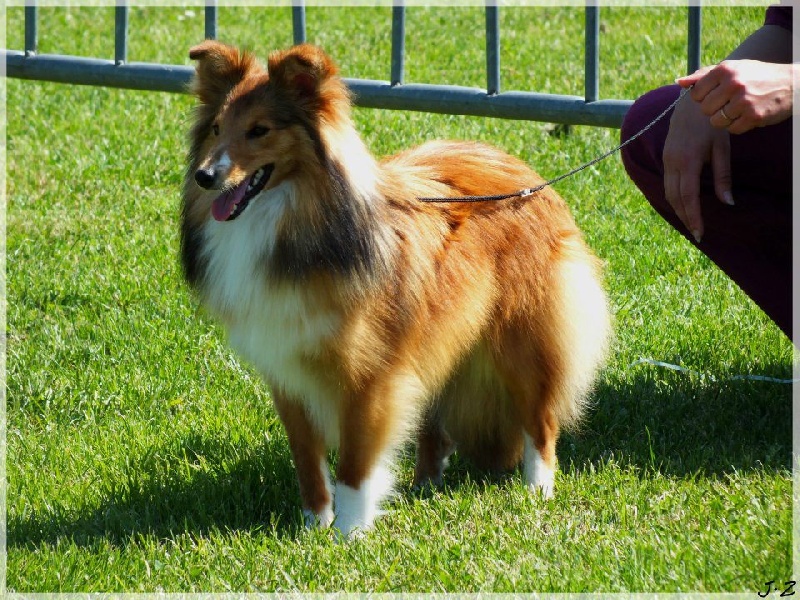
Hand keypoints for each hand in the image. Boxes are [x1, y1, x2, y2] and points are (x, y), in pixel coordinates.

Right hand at [662, 89, 732, 242]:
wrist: (691, 103)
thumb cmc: (711, 124)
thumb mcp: (722, 149)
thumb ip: (723, 177)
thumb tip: (728, 203)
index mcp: (687, 161)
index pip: (688, 197)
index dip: (693, 217)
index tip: (700, 233)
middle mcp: (672, 163)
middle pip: (675, 199)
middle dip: (685, 218)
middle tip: (697, 234)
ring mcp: (666, 160)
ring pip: (668, 193)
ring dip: (678, 210)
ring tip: (690, 223)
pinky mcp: (665, 158)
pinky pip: (667, 184)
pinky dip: (674, 198)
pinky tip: (683, 205)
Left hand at [676, 59, 794, 133]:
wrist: (791, 83)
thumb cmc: (756, 76)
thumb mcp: (732, 69)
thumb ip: (703, 75)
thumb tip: (678, 82)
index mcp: (725, 70)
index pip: (696, 93)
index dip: (704, 97)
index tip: (716, 94)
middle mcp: (733, 83)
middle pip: (704, 109)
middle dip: (714, 109)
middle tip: (729, 102)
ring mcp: (743, 101)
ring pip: (716, 121)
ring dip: (725, 119)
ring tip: (738, 109)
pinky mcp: (753, 116)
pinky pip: (732, 130)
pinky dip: (738, 126)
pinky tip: (747, 115)